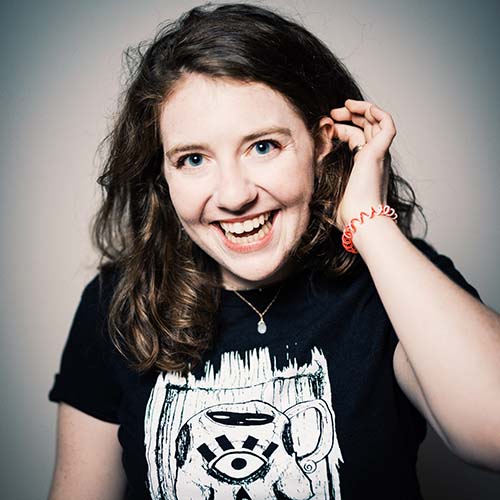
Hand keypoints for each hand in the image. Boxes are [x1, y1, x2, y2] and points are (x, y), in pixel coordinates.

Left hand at [330, 99, 395, 229]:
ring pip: (377, 122)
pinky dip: (376, 112)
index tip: (325, 127)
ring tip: (344, 106)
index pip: (356, 138)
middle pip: (367, 127)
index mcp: (364, 166)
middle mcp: (374, 158)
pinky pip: (387, 124)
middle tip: (333, 112)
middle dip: (351, 115)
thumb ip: (320, 173)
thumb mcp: (327, 186)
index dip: (341, 129)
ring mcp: (378, 154)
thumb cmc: (345, 212)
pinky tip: (356, 107)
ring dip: (361, 109)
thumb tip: (305, 163)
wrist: (360, 220)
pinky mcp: (379, 152)